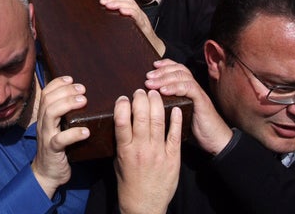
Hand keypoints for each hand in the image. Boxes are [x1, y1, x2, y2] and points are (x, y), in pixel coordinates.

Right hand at [31, 76, 89, 198]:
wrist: (47, 174)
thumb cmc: (57, 149)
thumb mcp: (59, 128)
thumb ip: (65, 115)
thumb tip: (82, 99)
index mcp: (44, 117)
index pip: (46, 94)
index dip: (57, 83)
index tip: (71, 78)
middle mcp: (43, 124)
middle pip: (48, 100)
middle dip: (65, 90)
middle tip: (82, 89)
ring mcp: (46, 136)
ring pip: (50, 114)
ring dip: (67, 104)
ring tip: (83, 101)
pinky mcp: (52, 150)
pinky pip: (60, 140)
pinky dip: (73, 133)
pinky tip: (85, 131)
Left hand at [99, 0, 164, 55]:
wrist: (154, 47)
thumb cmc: (140, 38)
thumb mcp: (129, 26)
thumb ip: (121, 19)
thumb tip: (106, 15)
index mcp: (135, 12)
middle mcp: (139, 13)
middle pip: (128, 0)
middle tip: (103, 1)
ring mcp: (143, 19)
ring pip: (132, 6)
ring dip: (118, 3)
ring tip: (108, 5)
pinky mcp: (144, 27)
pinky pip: (137, 16)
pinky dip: (129, 11)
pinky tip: (121, 11)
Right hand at [114, 89, 181, 213]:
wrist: (144, 205)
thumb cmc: (129, 183)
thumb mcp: (118, 161)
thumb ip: (122, 141)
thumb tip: (123, 121)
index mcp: (125, 150)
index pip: (121, 121)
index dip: (122, 105)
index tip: (123, 97)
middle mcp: (141, 149)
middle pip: (141, 116)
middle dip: (141, 99)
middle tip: (141, 91)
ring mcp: (158, 153)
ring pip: (158, 121)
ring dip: (157, 104)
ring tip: (155, 94)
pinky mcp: (173, 158)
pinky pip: (175, 135)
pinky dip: (176, 120)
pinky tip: (175, 109)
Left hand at [145, 59, 231, 154]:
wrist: (216, 140)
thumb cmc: (195, 128)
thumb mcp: (178, 113)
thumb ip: (167, 104)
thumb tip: (148, 101)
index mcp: (188, 88)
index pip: (178, 69)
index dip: (165, 65)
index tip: (152, 66)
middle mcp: (194, 88)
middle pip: (179, 70)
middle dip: (162, 71)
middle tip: (148, 76)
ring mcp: (199, 94)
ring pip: (183, 77)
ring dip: (165, 78)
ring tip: (151, 83)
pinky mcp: (202, 102)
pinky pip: (190, 89)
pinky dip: (176, 88)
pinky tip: (163, 91)